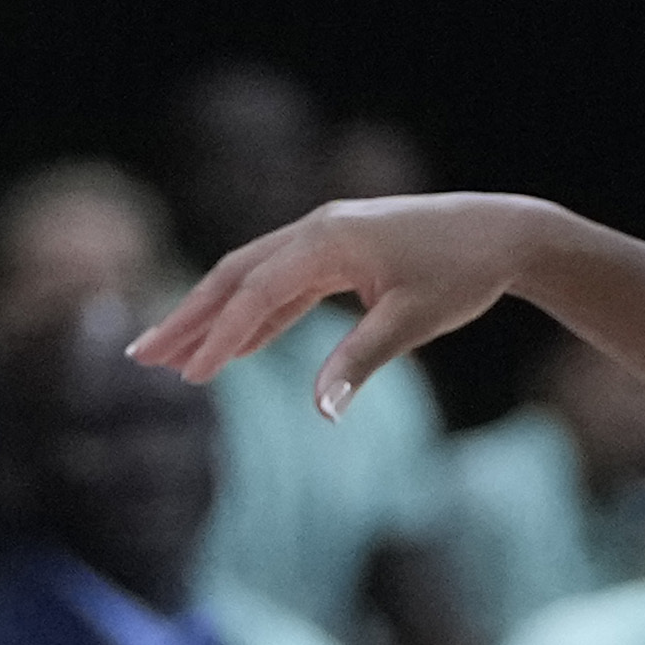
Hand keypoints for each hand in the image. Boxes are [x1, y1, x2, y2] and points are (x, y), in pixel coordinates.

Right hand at [134, 193, 558, 411]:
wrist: (502, 232)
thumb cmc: (462, 274)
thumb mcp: (413, 322)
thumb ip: (360, 364)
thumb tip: (322, 413)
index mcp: (326, 241)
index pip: (256, 293)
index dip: (220, 337)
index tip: (189, 376)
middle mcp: (313, 230)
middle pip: (234, 277)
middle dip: (188, 318)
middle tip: (142, 356)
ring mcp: (322, 237)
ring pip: (252, 279)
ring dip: (213, 316)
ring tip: (173, 353)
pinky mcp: (336, 250)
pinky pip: (283, 285)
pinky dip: (255, 314)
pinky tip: (233, 345)